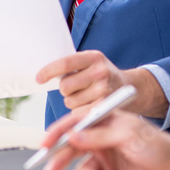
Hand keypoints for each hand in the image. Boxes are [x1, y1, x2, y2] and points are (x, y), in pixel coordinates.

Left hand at [36, 50, 169, 117]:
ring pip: (70, 101)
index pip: (65, 63)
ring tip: (87, 95)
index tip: (38, 78)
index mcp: (94, 57)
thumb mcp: (92, 62)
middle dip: (65, 89)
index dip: (48, 71)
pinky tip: (90, 104)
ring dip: (73, 101)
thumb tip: (43, 75)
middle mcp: (101, 72)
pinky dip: (79, 111)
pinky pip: (78, 112)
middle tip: (75, 88)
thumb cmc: (103, 75)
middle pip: (65, 86)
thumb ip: (72, 65)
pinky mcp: (104, 106)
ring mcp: (104, 89)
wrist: (131, 87)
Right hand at [39, 110, 169, 169]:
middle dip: (61, 158)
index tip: (46, 143)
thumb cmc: (159, 145)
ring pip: (82, 167)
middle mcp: (102, 136)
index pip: (76, 121)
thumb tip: (74, 136)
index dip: (59, 131)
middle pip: (72, 146)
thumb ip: (100, 135)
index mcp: (107, 119)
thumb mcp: (129, 134)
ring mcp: (105, 155)